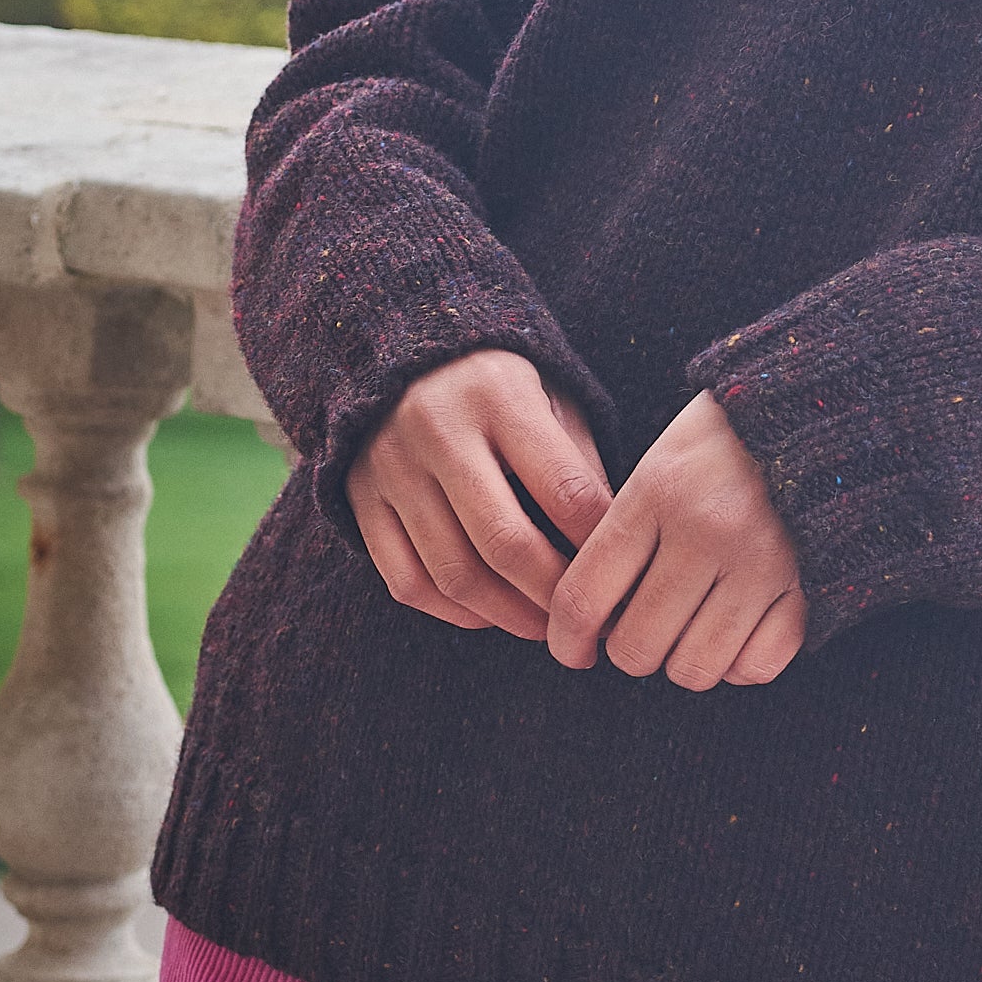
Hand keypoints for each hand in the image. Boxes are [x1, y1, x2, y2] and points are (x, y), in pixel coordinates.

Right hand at [350, 350, 613, 642]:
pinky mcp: (360, 498)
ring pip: (454, 573)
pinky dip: (454, 612)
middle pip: (506, 543)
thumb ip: (581, 464)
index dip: (599, 546)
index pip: (565, 489)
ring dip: (509, 616)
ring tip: (547, 628)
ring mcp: (391, 467)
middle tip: (587, 621)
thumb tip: (612, 550)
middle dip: (556, 597)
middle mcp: (437, 429)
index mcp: (501, 394)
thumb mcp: (553, 397)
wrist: (402, 352)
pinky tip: (490, 614)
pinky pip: (407, 581)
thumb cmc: (502, 386)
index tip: (622, 574)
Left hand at [546, 390, 806, 689]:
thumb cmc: (730, 439)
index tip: (572, 650)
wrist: (826, 409)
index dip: (566, 639)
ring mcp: (763, 562)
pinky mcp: (811, 585)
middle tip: (642, 630)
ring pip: (695, 668)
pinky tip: (737, 635)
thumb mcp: (663, 461)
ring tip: (690, 631)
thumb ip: (625, 530)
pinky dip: (740, 664)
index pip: (585, 595)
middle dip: (629, 651)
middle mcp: (708, 530)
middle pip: (637, 645)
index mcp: (659, 491)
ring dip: (684, 661)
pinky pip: (756, 666)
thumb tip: (590, 618)